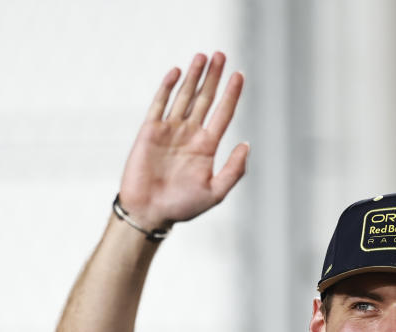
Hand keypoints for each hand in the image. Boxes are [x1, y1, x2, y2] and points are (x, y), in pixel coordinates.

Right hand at [118, 52, 248, 230]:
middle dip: (213, 77)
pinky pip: (160, 104)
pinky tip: (177, 72)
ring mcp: (170, 131)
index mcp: (206, 147)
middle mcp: (189, 135)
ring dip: (193, 77)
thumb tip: (246, 144)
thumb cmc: (181, 206)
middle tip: (221, 55)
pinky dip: (168, 88)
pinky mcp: (150, 131)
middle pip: (205, 99)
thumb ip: (233, 170)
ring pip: (184, 97)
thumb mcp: (215, 192)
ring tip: (202, 56)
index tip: (239, 75)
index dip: (232, 94)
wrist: (149, 212)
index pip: (223, 113)